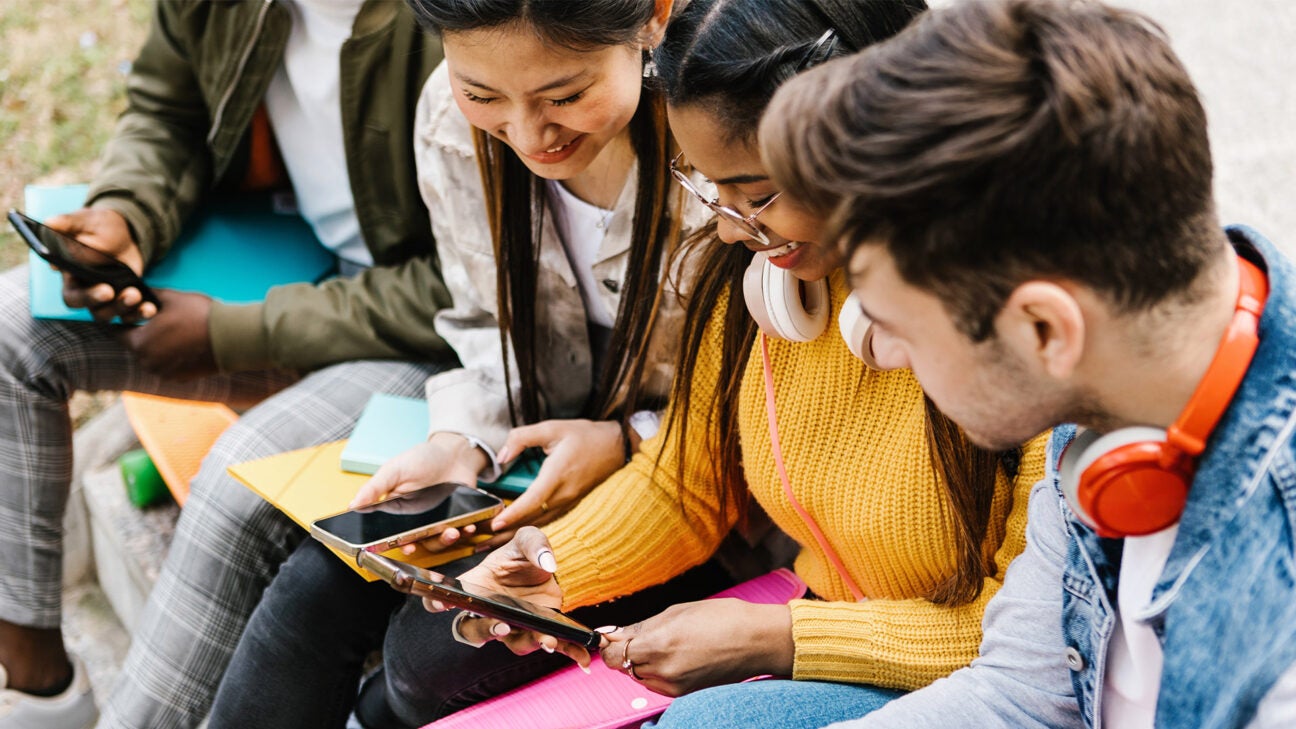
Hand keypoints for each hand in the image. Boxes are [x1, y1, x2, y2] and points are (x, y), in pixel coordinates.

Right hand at [44, 208, 154, 321]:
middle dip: (110, 305)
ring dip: (126, 309)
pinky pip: (130, 314)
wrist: (125, 232)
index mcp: (71, 276)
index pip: (72, 296)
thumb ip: (68, 223)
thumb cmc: (98, 226)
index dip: (87, 298)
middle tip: (125, 294)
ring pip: (112, 314)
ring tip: (137, 295)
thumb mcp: (85, 221)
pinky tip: (151, 307)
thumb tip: (51, 222)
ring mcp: (107, 299)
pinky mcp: (124, 300)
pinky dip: (140, 313)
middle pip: (93, 309)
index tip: (107, 290)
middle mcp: (87, 292)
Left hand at [117, 290, 216, 377]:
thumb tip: (138, 290)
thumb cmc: (199, 315)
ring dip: (158, 346)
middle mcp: (147, 363)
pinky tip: (186, 344)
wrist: (232, 338)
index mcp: (139, 343)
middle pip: (136, 346)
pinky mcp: (180, 379)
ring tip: (173, 332)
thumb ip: (149, 295)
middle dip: (142, 333)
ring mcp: (164, 373)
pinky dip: (172, 357)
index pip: (116, 332)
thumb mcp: (171, 297)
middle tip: (155, 321)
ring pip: (152, 357)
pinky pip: (168, 366)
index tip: (129, 314)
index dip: (122, 320)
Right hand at [349, 434, 488, 551]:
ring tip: (454, 531)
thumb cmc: (422, 458)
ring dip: (446, 540)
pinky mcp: (456, 518)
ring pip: (438, 540)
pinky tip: (468, 526)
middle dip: (426, 544)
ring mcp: (437, 520)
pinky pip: (459, 532)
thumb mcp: (394, 469)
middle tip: (435, 538)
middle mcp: (416, 520)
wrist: (455, 451)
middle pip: (417, 542)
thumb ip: (375, 488)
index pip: (392, 534)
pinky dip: (465, 532)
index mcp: (396, 510)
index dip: (398, 544)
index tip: (406, 546)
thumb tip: (353, 506)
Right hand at [441, 527, 592, 666]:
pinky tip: (584, 658)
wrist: (548, 568)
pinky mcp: (539, 630)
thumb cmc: (524, 555)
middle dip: (486, 632)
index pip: (445, 599)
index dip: (437, 602)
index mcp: (475, 587)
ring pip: (514, 642)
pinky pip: (549, 646)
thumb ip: (534, 544)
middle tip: (501, 626)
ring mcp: (514, 625)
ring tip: (548, 641)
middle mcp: (489, 612)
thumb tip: (547, 563)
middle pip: (474, 631)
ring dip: (530, 642)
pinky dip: (567, 653)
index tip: (442, 602)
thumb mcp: (528, 539)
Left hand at [479, 419, 626, 548]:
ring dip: (516, 535)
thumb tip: (501, 456)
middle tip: (481, 540)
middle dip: (506, 532)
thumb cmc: (585, 435)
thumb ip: (522, 438)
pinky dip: (530, 529)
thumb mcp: (552, 427)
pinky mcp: (572, 504)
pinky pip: (548, 520)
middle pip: (532, 519)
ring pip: (539, 524)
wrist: (619, 447)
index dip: (513, 514)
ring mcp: (570, 502)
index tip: (494, 523)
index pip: (532, 500)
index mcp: (558, 474)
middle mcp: (565, 493)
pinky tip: (516, 534)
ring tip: (491, 543)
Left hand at [599, 599, 793, 696]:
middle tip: (643, 636)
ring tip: (665, 644)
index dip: (610, 645)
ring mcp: (675, 686)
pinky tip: (676, 656)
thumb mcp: (677, 612)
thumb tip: (613, 634)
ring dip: (643, 663)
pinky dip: (658, 673)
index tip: (613, 637)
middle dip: (628, 652)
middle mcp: (664, 670)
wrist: (758, 641)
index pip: (615, 655)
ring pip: (641, 677)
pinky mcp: (685, 694)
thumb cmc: (722, 618)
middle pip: (625, 667)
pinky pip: (658, 685)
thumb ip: (641, 627)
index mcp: (659, 644)